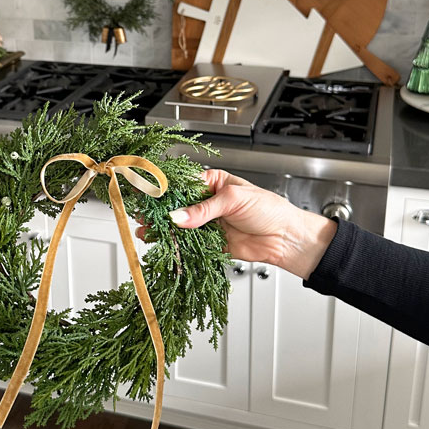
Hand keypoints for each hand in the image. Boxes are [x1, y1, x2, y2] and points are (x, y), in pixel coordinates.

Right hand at [163, 169, 337, 279]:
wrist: (286, 238)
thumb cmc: (268, 209)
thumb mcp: (234, 200)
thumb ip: (204, 210)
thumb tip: (178, 217)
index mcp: (213, 183)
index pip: (183, 184)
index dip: (165, 189)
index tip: (148, 194)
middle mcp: (208, 202)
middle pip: (177, 206)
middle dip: (159, 211)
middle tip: (142, 214)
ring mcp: (208, 223)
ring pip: (180, 226)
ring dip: (164, 229)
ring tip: (146, 230)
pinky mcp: (211, 242)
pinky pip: (190, 243)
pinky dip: (176, 245)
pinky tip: (163, 244)